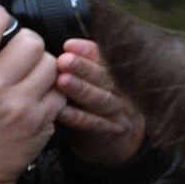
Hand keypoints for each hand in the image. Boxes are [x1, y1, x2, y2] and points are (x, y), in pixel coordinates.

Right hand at [0, 7, 61, 183]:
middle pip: (28, 40)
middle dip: (19, 36)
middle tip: (8, 45)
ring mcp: (17, 110)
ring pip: (48, 63)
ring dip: (37, 60)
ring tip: (20, 67)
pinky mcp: (37, 127)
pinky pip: (59, 92)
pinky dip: (49, 87)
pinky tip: (30, 91)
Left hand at [52, 39, 146, 169]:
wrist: (120, 139)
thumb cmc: (100, 104)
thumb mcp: (100, 81)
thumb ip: (89, 63)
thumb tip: (69, 44)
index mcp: (119, 74)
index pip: (106, 59)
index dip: (89, 51)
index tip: (69, 45)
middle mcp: (123, 91)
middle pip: (105, 77)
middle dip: (84, 67)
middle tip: (63, 60)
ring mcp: (120, 112)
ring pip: (101, 99)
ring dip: (81, 89)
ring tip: (62, 80)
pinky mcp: (112, 131)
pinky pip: (95, 123)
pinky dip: (78, 117)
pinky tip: (61, 110)